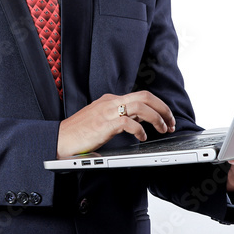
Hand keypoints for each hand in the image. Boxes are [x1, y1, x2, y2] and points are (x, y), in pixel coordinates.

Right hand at [57, 91, 175, 157]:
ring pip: (141, 106)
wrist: (61, 138)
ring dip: (157, 118)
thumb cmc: (80, 131)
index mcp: (111, 99)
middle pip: (145, 96)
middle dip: (163, 108)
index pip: (141, 95)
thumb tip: (140, 119)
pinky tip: (142, 137)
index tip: (167, 118)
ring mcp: (108, 111)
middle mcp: (112, 101)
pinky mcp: (105, 124)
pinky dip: (140, 130)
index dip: (158, 106)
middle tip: (171, 122)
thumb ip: (120, 116)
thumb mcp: (103, 119)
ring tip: (163, 129)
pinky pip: (129, 123)